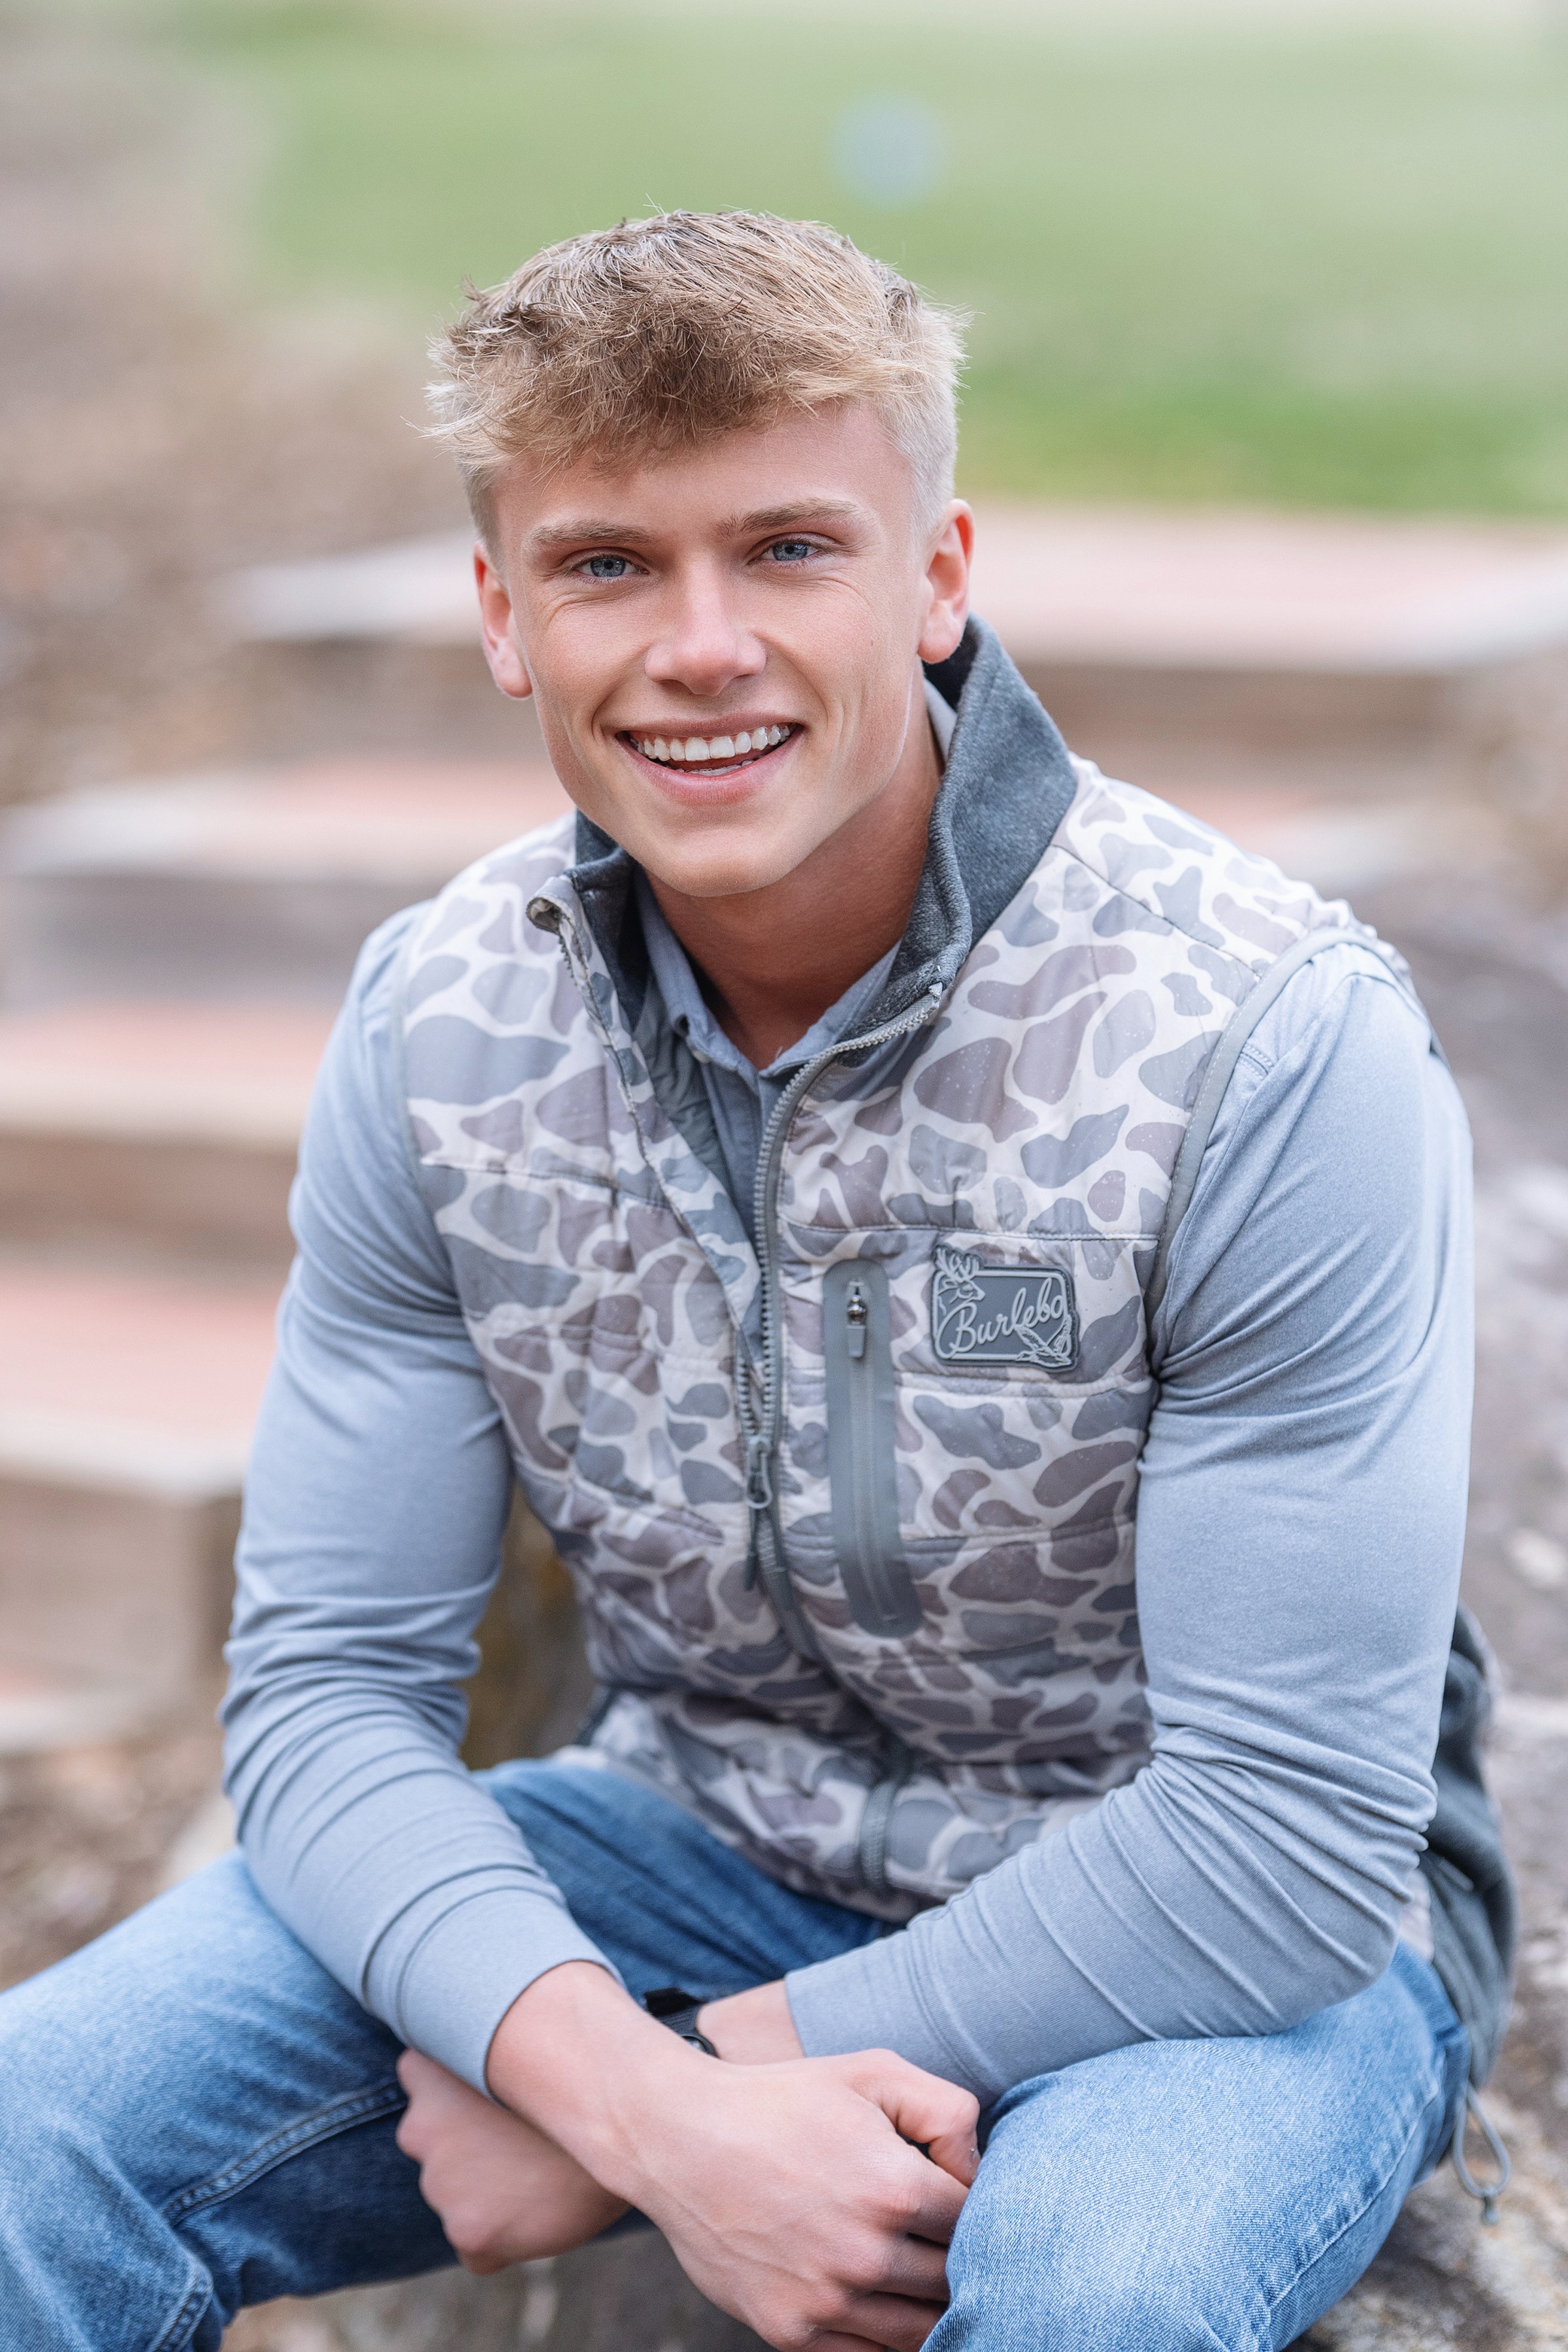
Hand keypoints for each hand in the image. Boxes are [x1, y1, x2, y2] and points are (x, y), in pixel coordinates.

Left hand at [395, 2047, 627, 2270]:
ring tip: (538, 2173)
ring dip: (484, 2192)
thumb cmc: (583, 2075)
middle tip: (518, 2139)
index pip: (416, 2077)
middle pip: (432, 2143)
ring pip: (455, 2195)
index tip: (482, 2090)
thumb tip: (496, 2056)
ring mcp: (441, 2184)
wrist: (622, 2123)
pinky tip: (538, 2212)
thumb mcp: (522, 2050)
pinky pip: (477, 2244)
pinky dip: (500, 2238)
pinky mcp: (469, 2231)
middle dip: (465, 2147)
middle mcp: (420, 2128)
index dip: (448, 2088)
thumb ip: (490, 2061)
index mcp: (428, 2074)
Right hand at [486, 1964, 979, 2350]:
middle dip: (958, 2258)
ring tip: (914, 2266)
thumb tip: (979, 2172)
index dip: (976, 2205)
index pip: (979, 2222)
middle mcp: (865, 2255)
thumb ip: (948, 2111)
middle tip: (937, 2232)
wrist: (678, 2138)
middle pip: (955, 2282)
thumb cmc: (782, 2099)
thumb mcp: (872, 2071)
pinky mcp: (792, 2333)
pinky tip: (879, 2295)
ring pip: (920, 2331)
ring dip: (928, 2303)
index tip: (953, 2193)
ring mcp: (827, 2302)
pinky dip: (884, 2333)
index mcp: (894, 2187)